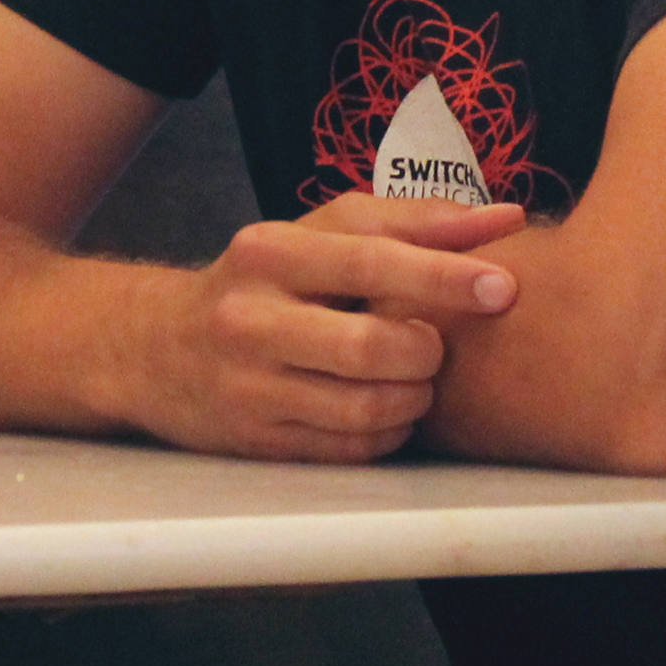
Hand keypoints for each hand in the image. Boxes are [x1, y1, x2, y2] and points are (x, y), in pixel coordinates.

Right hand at [125, 196, 524, 462]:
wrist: (159, 348)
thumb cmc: (267, 281)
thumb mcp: (323, 234)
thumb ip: (415, 223)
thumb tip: (506, 218)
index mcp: (270, 251)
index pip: (368, 260)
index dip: (442, 277)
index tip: (504, 288)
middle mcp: (249, 316)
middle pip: (371, 346)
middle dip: (426, 351)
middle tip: (435, 345)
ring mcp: (247, 385)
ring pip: (364, 407)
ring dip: (413, 399)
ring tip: (416, 381)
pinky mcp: (255, 440)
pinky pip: (349, 447)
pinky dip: (387, 434)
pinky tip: (387, 413)